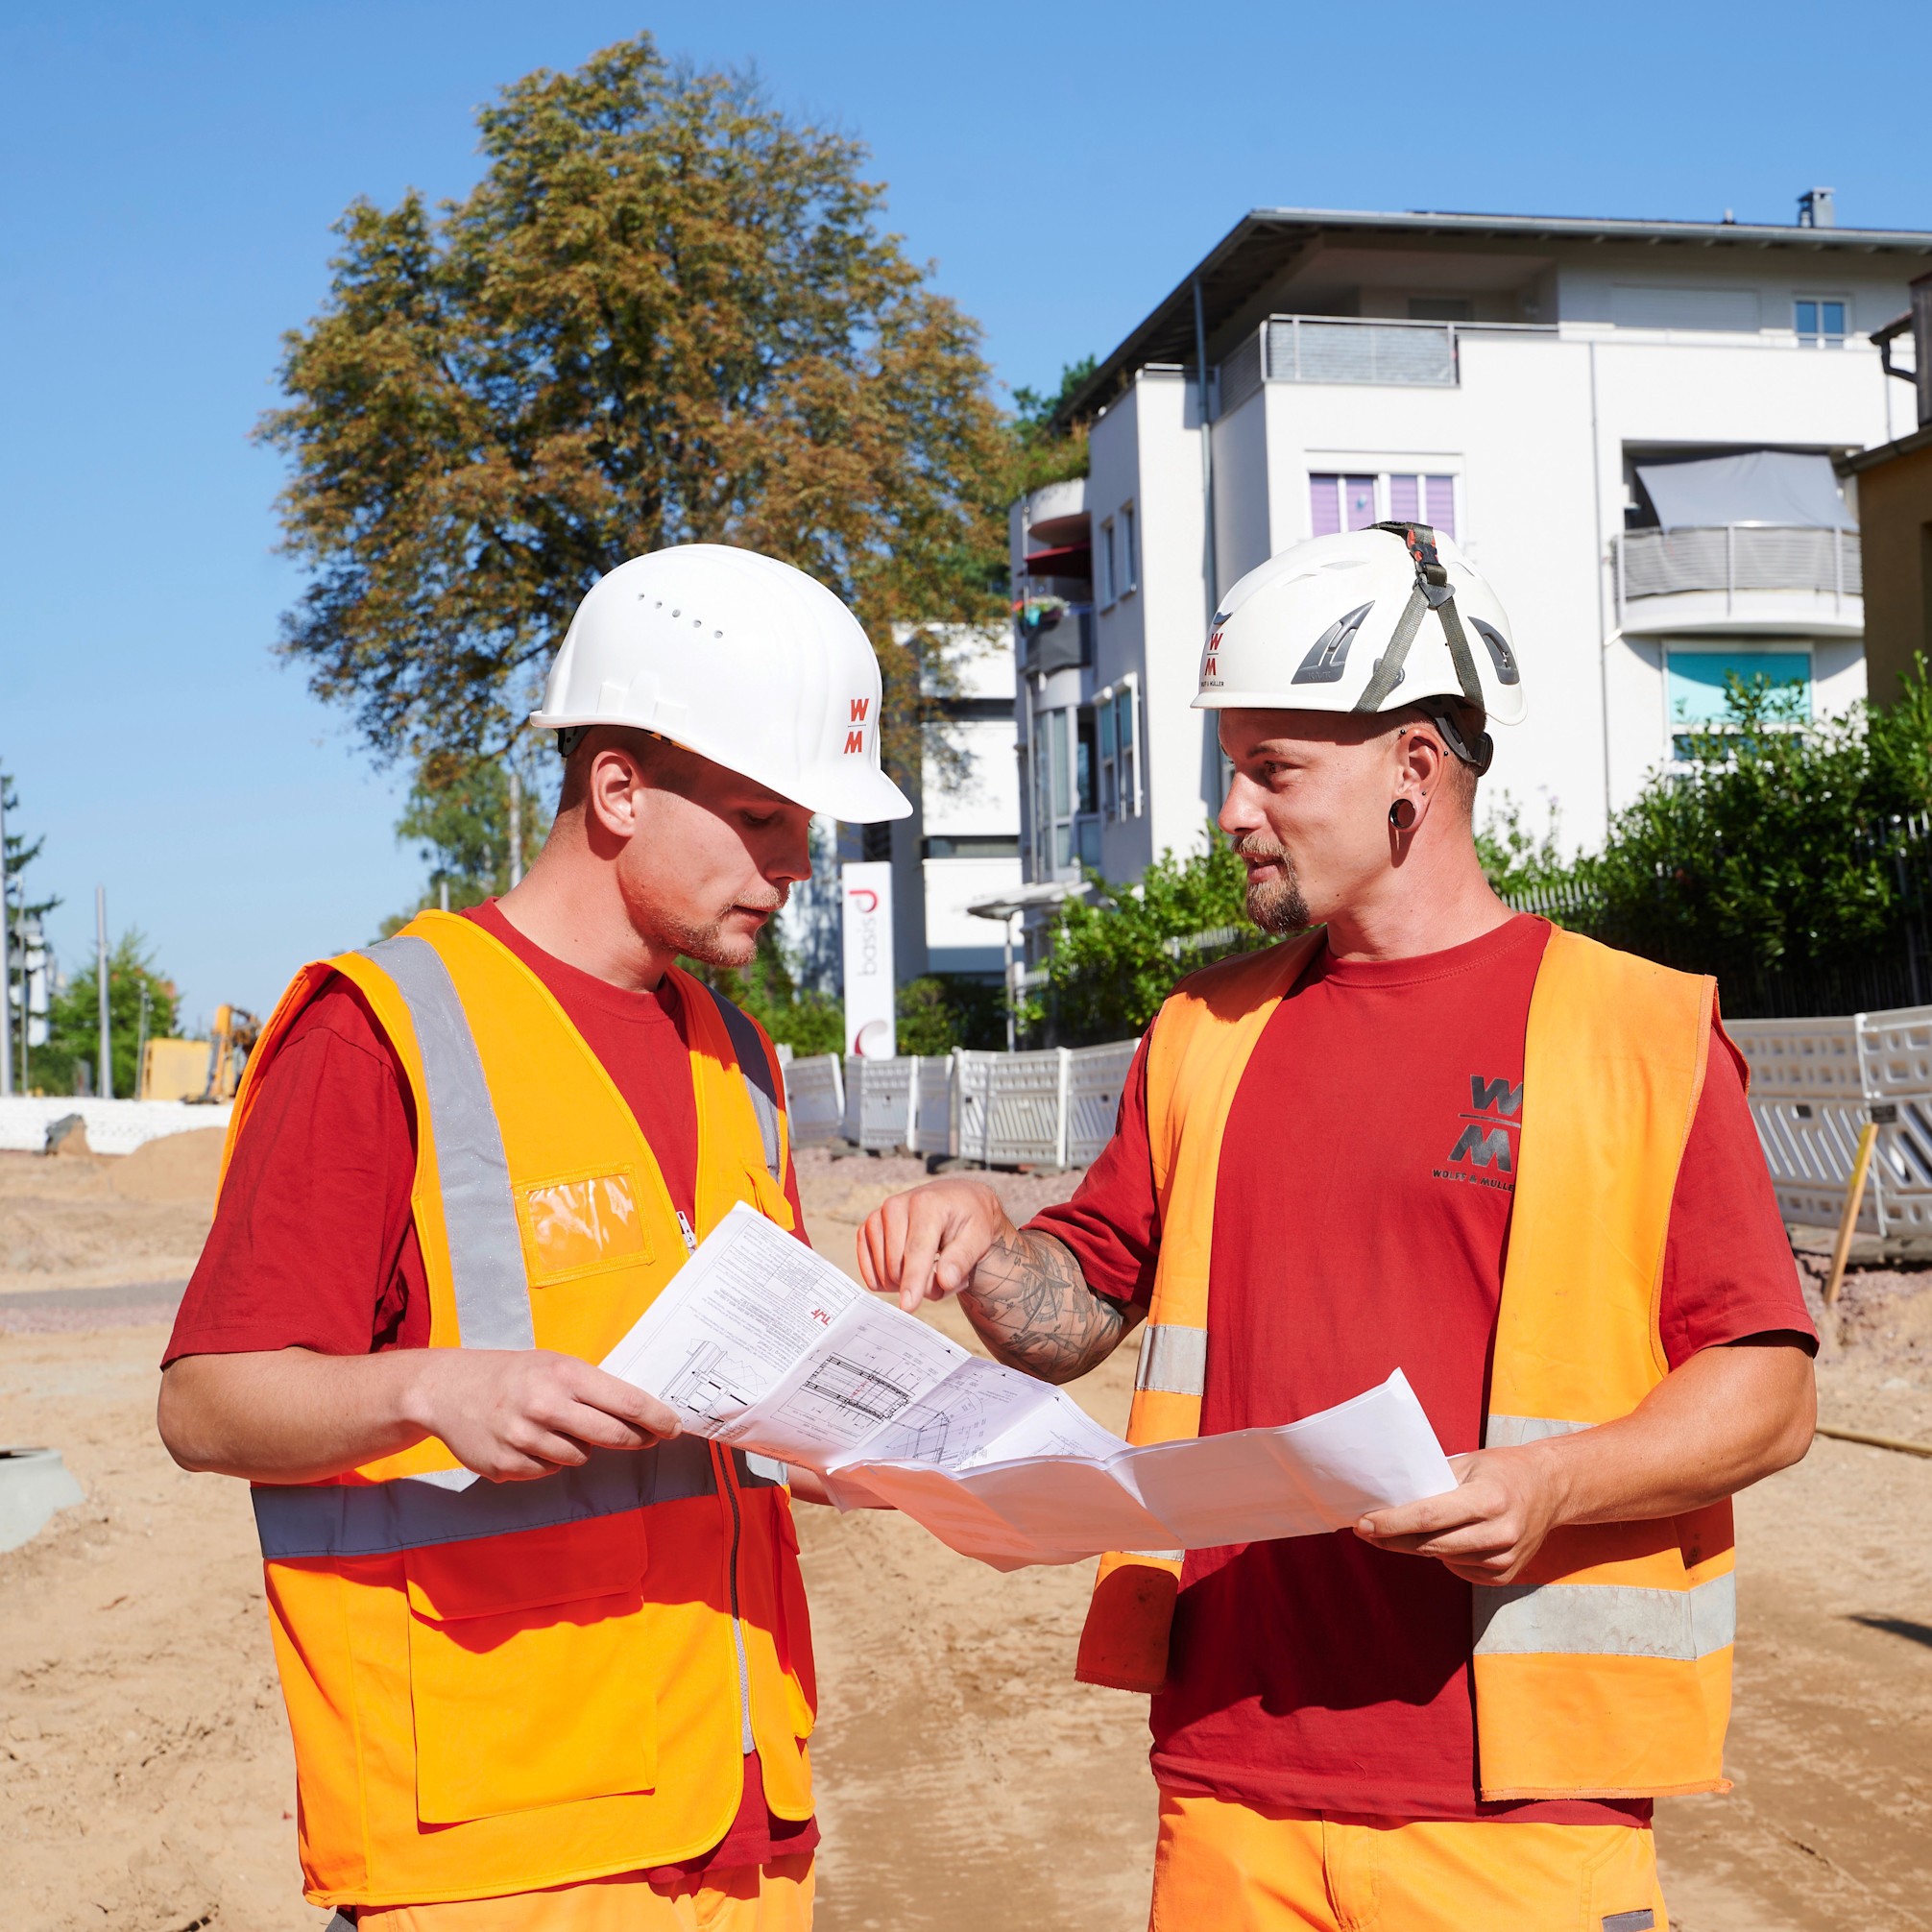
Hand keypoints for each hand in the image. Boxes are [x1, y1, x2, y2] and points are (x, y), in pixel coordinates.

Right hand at [406, 1348, 680, 1483]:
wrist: (448, 1389)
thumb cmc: (512, 1374)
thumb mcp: (553, 1365)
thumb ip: (591, 1387)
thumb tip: (640, 1414)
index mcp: (563, 1375)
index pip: (626, 1402)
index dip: (657, 1419)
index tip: (675, 1427)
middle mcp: (545, 1406)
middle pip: (612, 1436)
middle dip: (635, 1439)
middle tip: (646, 1438)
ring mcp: (524, 1439)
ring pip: (580, 1457)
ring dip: (580, 1446)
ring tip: (558, 1426)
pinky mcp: (506, 1466)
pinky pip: (549, 1471)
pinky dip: (549, 1459)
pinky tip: (529, 1440)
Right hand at [858, 1179, 1014, 1311]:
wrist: (956, 1201)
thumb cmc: (970, 1220)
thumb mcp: (979, 1236)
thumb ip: (961, 1259)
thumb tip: (945, 1281)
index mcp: (926, 1204)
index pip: (916, 1250)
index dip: (913, 1281)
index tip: (908, 1306)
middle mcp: (896, 1207)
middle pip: (897, 1266)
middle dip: (921, 1284)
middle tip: (948, 1274)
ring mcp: (878, 1217)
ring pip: (883, 1272)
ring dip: (906, 1283)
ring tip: (931, 1266)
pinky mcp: (868, 1229)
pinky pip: (869, 1270)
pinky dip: (888, 1280)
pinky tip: (909, 1269)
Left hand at [1352, 1444, 1567, 1584]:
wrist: (1551, 1489)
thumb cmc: (1502, 1470)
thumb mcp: (1468, 1464)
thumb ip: (1433, 1482)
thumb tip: (1389, 1499)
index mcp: (1490, 1498)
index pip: (1430, 1516)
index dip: (1392, 1522)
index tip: (1363, 1523)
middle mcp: (1501, 1532)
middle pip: (1431, 1544)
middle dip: (1392, 1539)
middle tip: (1364, 1531)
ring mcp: (1505, 1559)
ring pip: (1442, 1558)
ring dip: (1415, 1547)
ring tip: (1398, 1530)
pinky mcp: (1505, 1575)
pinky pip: (1459, 1569)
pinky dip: (1443, 1555)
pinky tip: (1444, 1538)